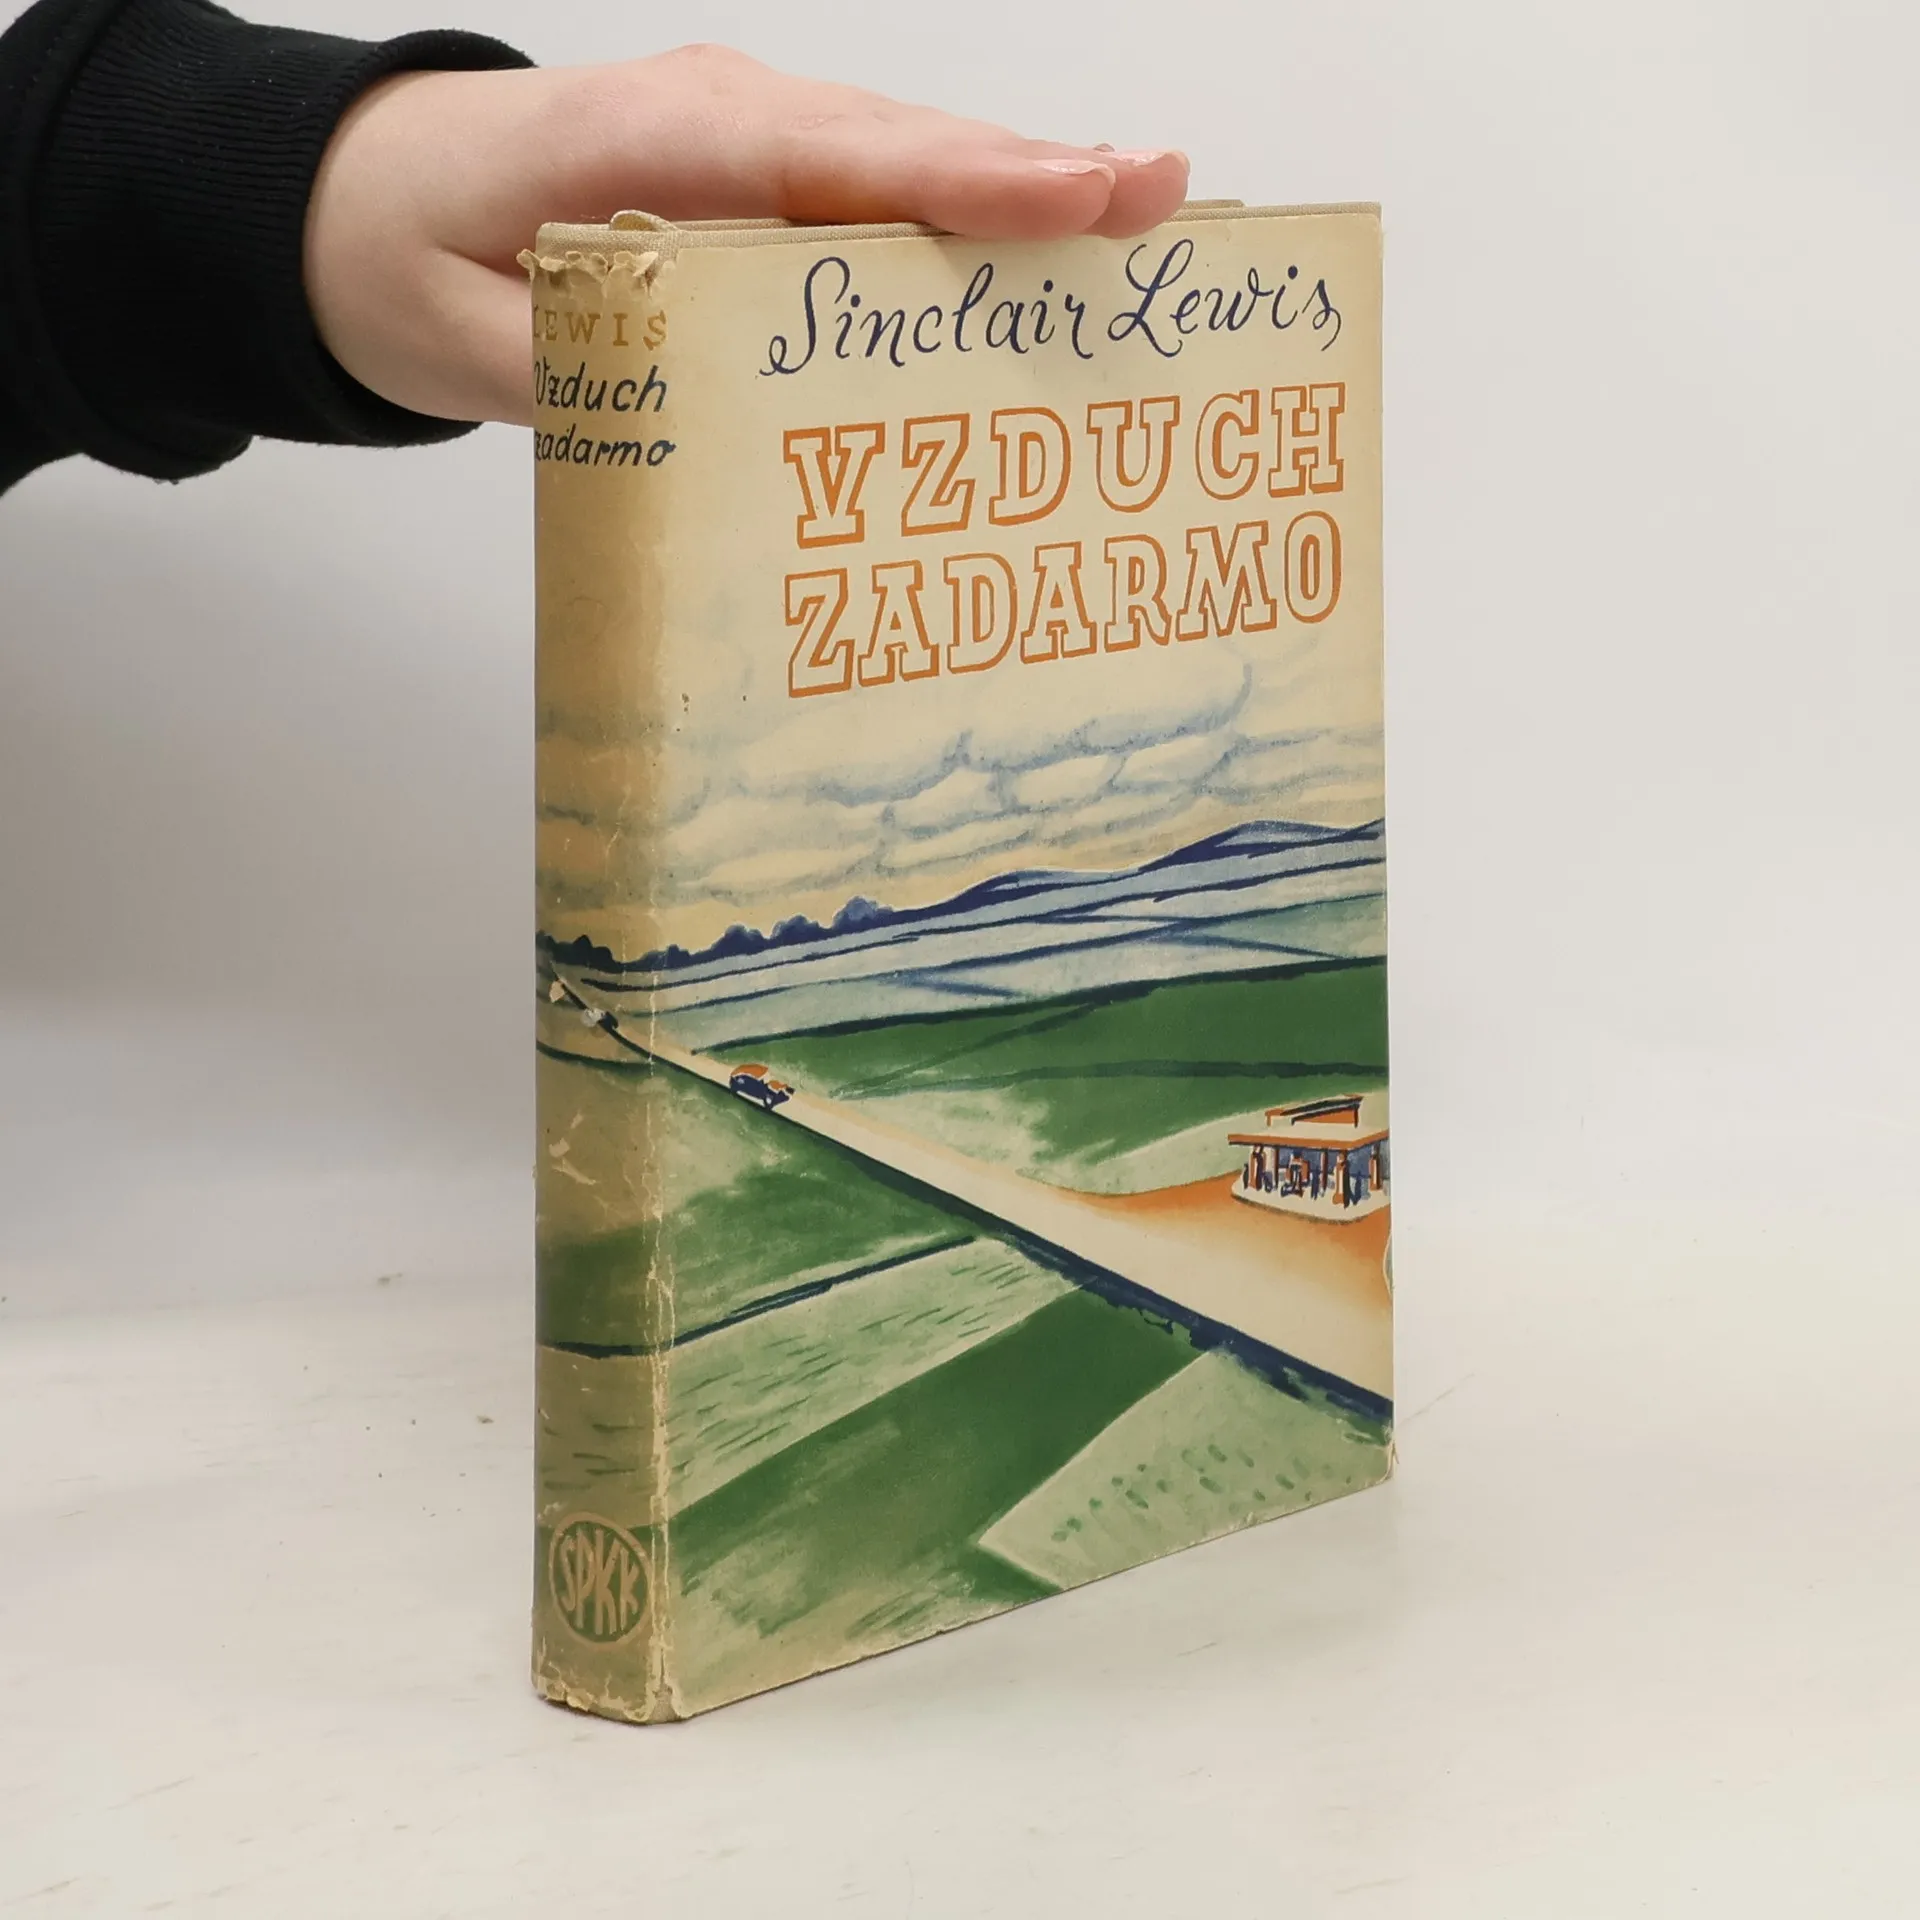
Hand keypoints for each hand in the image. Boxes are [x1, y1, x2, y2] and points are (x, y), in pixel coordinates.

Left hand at [304, 45, 1188, 426]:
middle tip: (1163, 206)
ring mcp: (741, 149)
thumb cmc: (403, 251)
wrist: (348, 201)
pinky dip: (952, 234)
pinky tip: (1028, 274)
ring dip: (1015, 206)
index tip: (1079, 195)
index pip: (831, 158)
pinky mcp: (748, 189)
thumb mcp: (470, 339)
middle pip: (899, 151)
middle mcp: (720, 124)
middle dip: (1034, 181)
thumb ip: (597, 377)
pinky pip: (867, 205)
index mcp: (651, 143)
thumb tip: (720, 423)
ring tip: (1134, 233)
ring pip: (899, 171)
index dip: (962, 179)